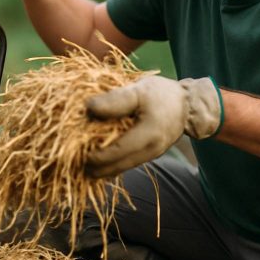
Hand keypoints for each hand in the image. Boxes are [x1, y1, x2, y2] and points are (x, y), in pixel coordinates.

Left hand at [86, 76, 222, 176]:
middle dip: (93, 166)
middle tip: (71, 159)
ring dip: (100, 167)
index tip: (74, 149)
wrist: (188, 105)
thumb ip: (115, 100)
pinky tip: (96, 157)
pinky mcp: (148, 156)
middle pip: (114, 167)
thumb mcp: (138, 91)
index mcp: (148, 135)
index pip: (114, 153)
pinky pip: (125, 164)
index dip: (93, 155)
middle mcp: (150, 152)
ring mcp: (150, 156)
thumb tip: (88, 108)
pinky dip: (110, 163)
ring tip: (80, 160)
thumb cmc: (162, 94)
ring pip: (119, 169)